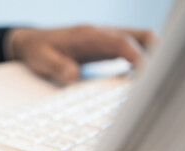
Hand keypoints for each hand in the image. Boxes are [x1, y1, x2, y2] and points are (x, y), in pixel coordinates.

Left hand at [9, 25, 155, 83]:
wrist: (32, 42)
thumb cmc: (38, 50)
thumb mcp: (42, 60)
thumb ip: (57, 66)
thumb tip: (73, 75)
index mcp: (88, 35)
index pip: (121, 42)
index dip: (136, 56)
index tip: (144, 72)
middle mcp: (102, 33)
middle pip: (140, 36)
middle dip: (153, 54)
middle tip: (152, 80)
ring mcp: (106, 39)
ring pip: (139, 41)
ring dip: (148, 57)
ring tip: (146, 82)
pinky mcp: (107, 46)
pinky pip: (131, 49)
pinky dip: (139, 61)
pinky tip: (134, 80)